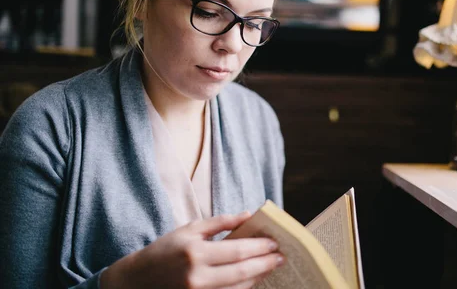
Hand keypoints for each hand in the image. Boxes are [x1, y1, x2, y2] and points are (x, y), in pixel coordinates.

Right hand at [100, 212, 284, 288]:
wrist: (136, 281)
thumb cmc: (164, 250)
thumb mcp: (189, 229)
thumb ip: (220, 222)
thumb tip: (248, 214)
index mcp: (196, 252)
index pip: (238, 250)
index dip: (260, 248)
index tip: (275, 243)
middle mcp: (198, 276)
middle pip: (242, 272)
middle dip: (265, 264)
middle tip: (281, 257)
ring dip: (257, 278)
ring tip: (270, 267)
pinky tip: (252, 280)